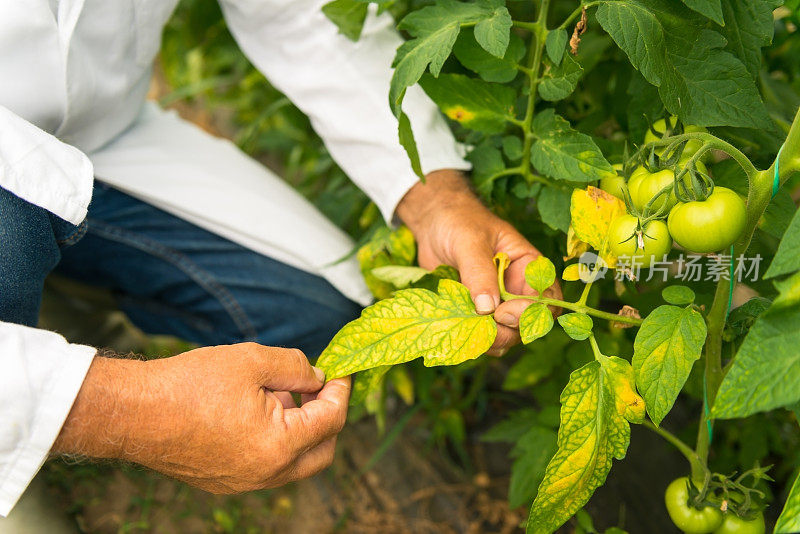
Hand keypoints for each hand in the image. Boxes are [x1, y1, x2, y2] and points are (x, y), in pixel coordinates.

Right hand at [53, 343, 349, 492]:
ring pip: (295, 462)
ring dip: (302, 431)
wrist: (133, 413)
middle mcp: (266, 474)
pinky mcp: (226, 482)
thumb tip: (317, 377)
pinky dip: (278, 442)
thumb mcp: (253, 360)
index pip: (331, 420)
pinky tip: (261, 412)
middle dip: (329, 417)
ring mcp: (245, 483)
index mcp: (279, 446)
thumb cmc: (188, 385)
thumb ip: (296, 368)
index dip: (340, 391)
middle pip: (321, 451)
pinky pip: (268, 466)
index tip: (340, 371)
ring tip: (285, 394)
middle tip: (320, 387)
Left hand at [397, 170, 561, 355]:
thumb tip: (487, 308)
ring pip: (508, 334)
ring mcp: (499, 302)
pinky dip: (476, 340)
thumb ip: (479, 272)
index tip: (501, 313)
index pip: (545, 298)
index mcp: (529, 266)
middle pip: (529, 323)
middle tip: (483, 327)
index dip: (530, 312)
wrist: (435, 224)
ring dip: (492, 339)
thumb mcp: (470, 241)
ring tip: (467, 330)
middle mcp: (518, 288)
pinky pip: (486, 335)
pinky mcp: (479, 312)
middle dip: (509, 331)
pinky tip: (459, 332)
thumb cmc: (458, 222)